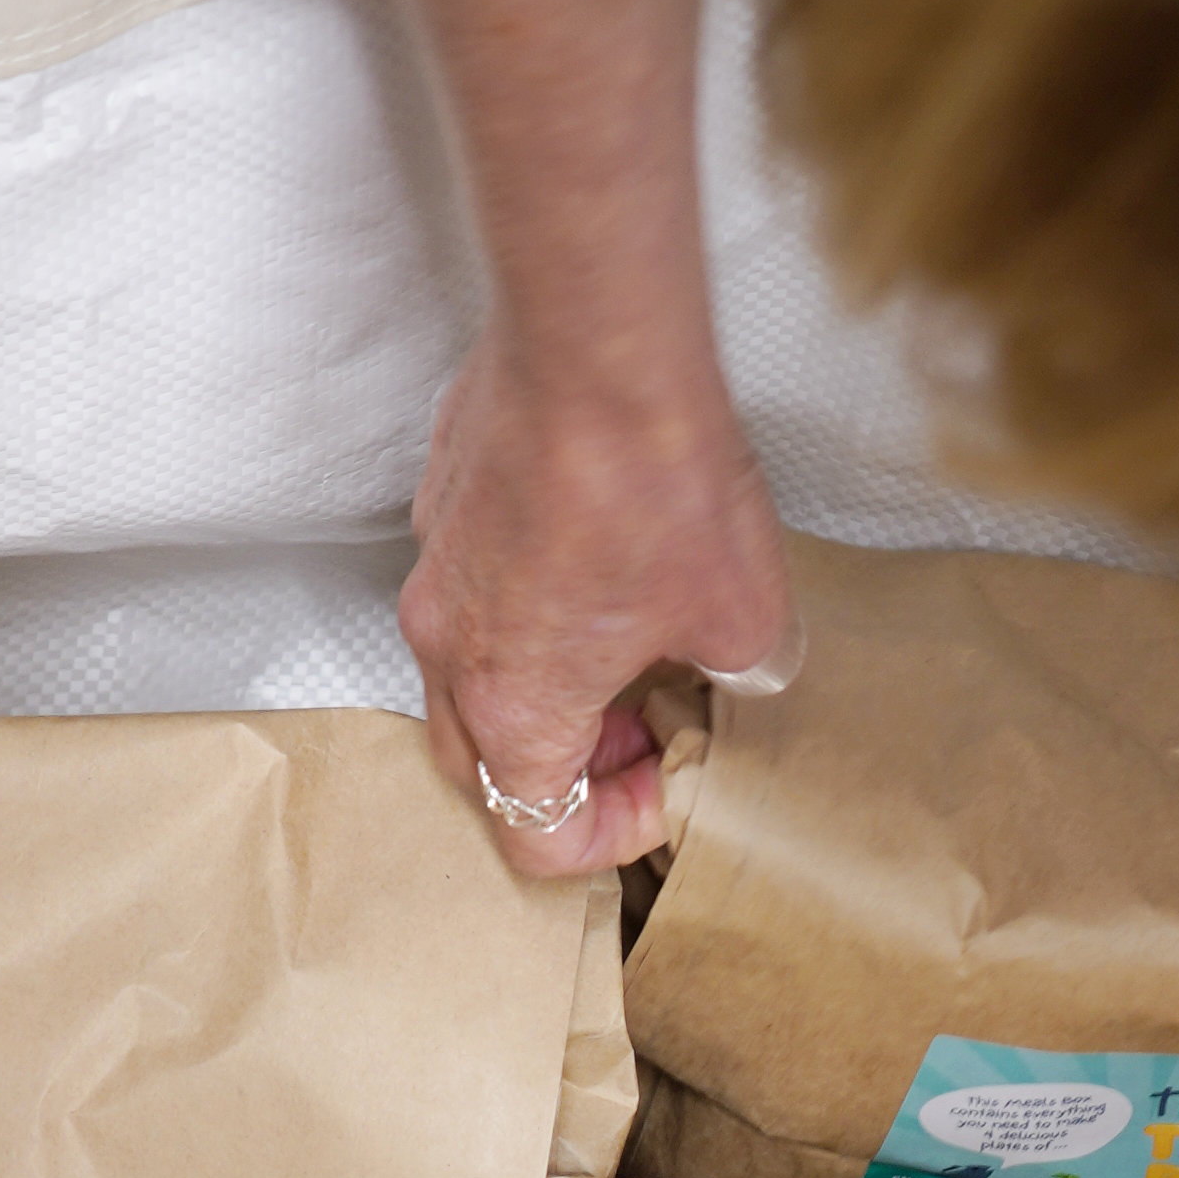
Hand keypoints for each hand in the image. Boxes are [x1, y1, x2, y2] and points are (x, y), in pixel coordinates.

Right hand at [399, 327, 797, 877]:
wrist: (599, 343)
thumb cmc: (657, 480)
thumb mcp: (744, 615)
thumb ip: (738, 675)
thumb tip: (738, 672)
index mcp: (512, 703)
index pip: (534, 833)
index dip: (612, 835)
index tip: (668, 789)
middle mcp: (449, 647)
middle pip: (483, 767)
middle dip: (568, 772)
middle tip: (645, 735)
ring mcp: (434, 568)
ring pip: (466, 676)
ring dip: (542, 689)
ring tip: (628, 649)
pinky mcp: (442, 501)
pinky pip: (470, 587)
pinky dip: (523, 608)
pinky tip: (598, 564)